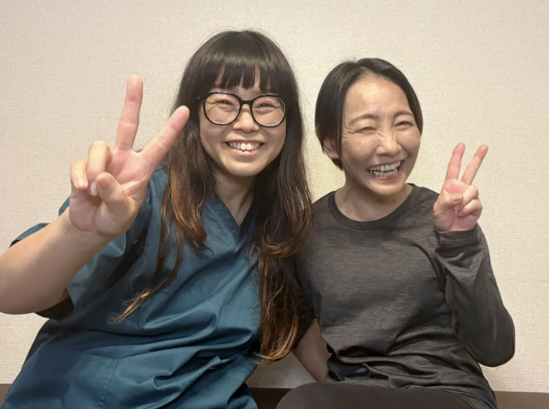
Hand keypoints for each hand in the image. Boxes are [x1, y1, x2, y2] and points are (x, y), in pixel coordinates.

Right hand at [67, 75, 188, 238]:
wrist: (92, 226)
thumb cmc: (114, 217)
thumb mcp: (122, 212)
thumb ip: (115, 196)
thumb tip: (102, 177)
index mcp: (141, 168)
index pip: (159, 145)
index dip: (171, 128)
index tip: (185, 110)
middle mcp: (124, 158)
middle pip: (128, 124)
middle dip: (132, 101)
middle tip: (136, 78)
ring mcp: (104, 161)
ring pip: (99, 146)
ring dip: (97, 169)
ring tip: (96, 192)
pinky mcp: (83, 167)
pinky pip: (80, 164)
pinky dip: (80, 178)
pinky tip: (84, 191)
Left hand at [433, 143, 487, 231]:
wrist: (451, 232)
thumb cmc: (442, 219)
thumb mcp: (438, 209)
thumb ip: (447, 200)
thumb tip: (460, 196)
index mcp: (450, 186)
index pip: (453, 169)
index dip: (457, 157)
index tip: (461, 145)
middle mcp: (461, 189)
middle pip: (471, 171)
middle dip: (477, 158)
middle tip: (484, 146)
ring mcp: (470, 197)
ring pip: (473, 190)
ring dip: (464, 201)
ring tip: (457, 210)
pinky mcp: (477, 206)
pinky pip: (475, 203)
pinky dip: (467, 210)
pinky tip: (463, 214)